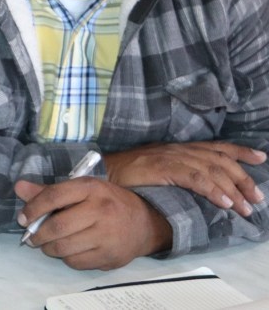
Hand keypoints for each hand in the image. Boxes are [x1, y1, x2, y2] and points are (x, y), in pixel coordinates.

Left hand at [14, 177, 172, 269]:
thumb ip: (49, 191)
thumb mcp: (81, 189)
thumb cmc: (106, 202)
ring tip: (46, 244)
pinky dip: (66, 258)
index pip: (54, 196)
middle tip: (31, 236)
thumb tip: (19, 187)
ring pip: (65, 248)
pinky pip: (76, 262)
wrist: (144, 223)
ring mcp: (108, 236)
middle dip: (38, 234)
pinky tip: (67, 251)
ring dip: (48, 248)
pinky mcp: (111, 257)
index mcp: (91, 188)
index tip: (22, 218)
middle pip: (58, 226)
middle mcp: (101, 210)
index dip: (33, 208)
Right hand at [104, 141, 265, 216]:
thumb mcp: (156, 169)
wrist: (102, 171)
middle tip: (257, 198)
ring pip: (212, 170)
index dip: (240, 152)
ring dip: (232, 190)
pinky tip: (224, 203)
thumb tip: (199, 186)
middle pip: (219, 160)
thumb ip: (176, 172)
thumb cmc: (126, 174)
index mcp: (178, 148)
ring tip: (245, 208)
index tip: (261, 158)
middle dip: (243, 178)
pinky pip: (195, 179)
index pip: (215, 147)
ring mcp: (171, 158)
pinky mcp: (163, 168)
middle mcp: (178, 149)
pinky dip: (213, 191)